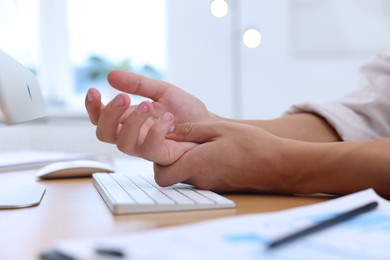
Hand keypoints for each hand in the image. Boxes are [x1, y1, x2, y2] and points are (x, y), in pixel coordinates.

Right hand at [85, 70, 213, 164]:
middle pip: (104, 134)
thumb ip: (138, 84)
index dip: (93, 108)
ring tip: (148, 105)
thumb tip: (111, 75)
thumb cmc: (186, 112)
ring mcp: (147, 148)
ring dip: (132, 122)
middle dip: (109, 115)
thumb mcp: (162, 91)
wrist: (209, 125)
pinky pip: (150, 149)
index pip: (101, 119)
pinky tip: (168, 119)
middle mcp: (134, 136)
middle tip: (122, 98)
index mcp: (130, 121)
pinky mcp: (163, 156)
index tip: (94, 90)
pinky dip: (157, 131)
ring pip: (123, 144)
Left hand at [153, 121, 289, 192]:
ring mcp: (209, 184)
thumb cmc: (252, 145)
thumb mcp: (219, 129)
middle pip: (170, 176)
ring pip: (185, 175)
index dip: (157, 160)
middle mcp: (199, 179)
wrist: (278, 165)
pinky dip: (199, 164)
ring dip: (185, 160)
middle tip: (179, 142)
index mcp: (196, 164)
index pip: (161, 175)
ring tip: (199, 142)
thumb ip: (191, 130)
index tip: (165, 142)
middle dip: (168, 160)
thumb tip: (168, 129)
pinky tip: (212, 150)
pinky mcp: (218, 185)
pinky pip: (200, 175)